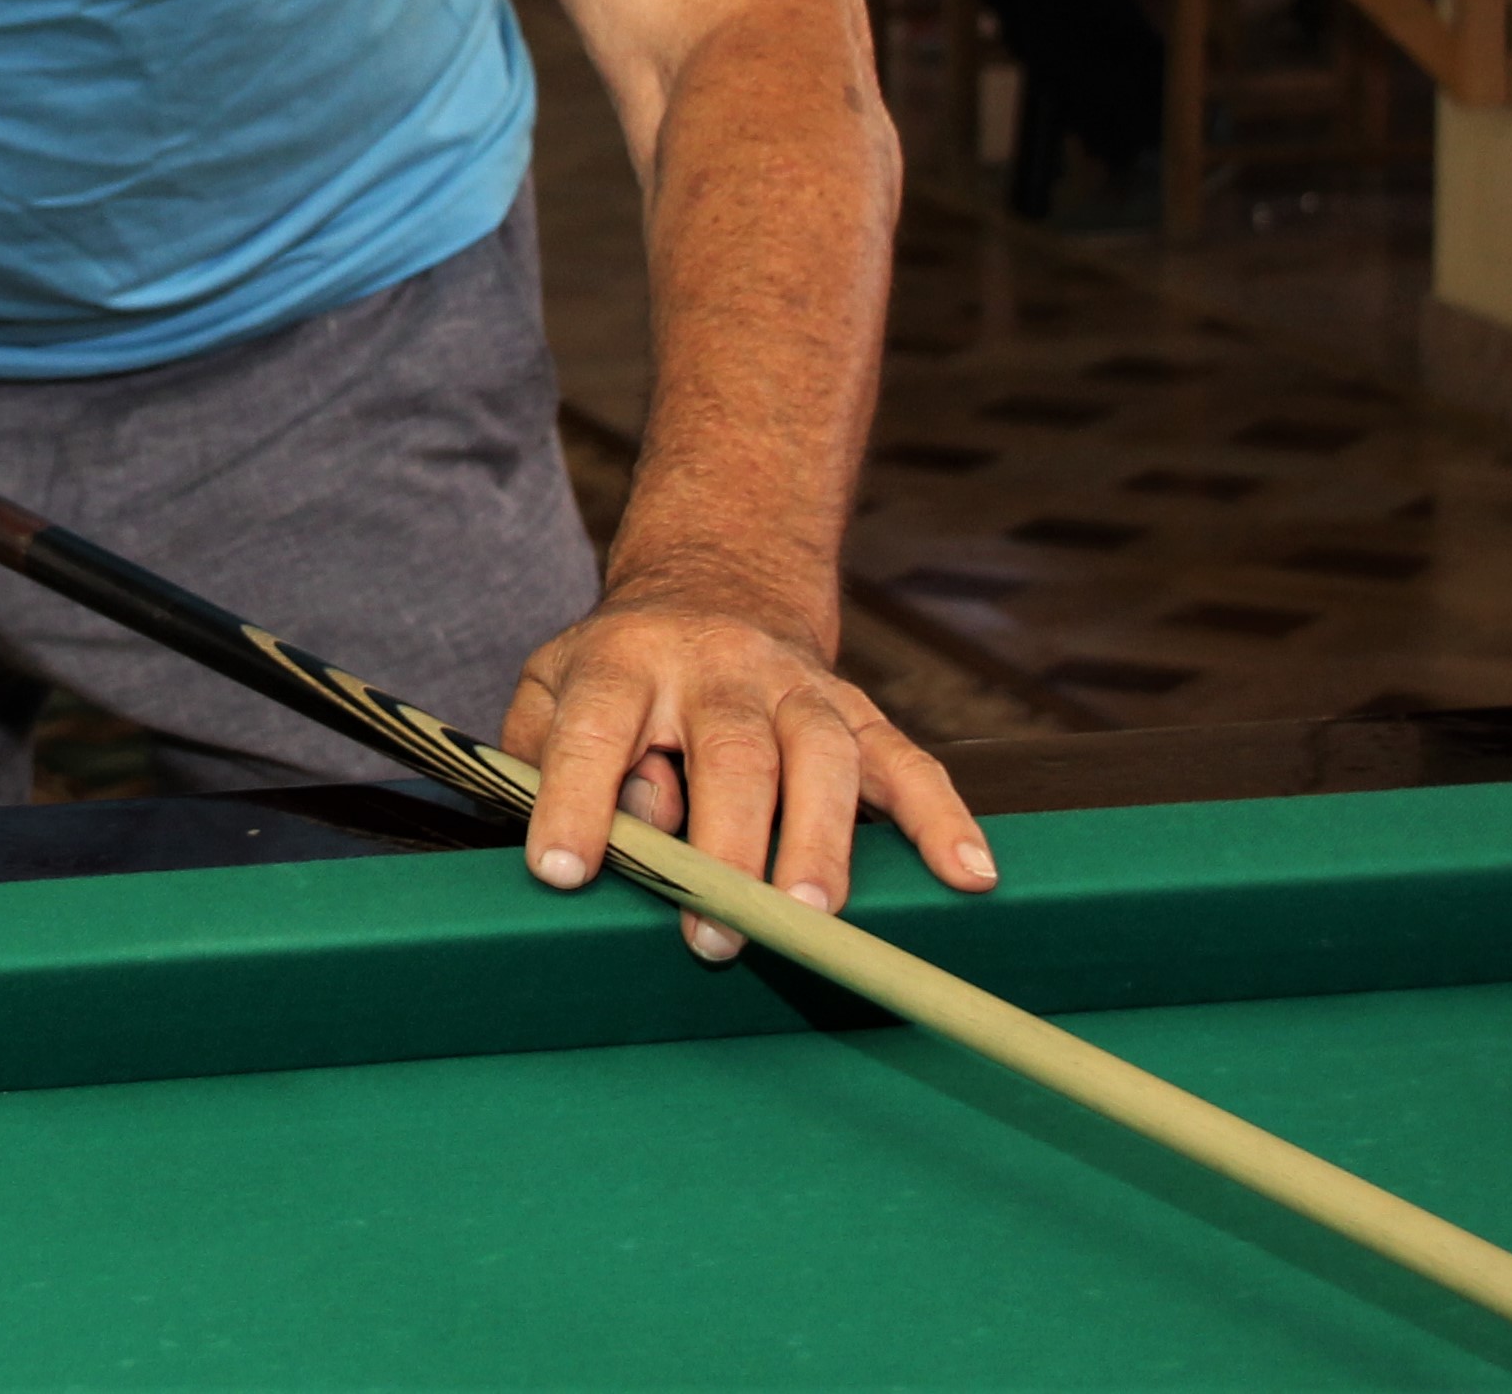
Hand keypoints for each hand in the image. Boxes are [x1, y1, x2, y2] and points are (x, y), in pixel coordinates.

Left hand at [502, 576, 993, 958]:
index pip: (594, 730)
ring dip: (821, 837)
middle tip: (715, 931)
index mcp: (625, 661)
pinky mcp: (856, 710)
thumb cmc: (623, 668)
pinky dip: (941, 817)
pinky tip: (967, 873)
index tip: (563, 872)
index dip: (576, 800)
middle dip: (726, 845)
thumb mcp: (553, 683)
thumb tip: (590, 832)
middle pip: (729, 750)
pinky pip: (906, 761)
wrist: (717, 581)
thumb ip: (544, 753)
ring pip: (821, 754)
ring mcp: (797, 686)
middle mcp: (719, 667)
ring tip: (814, 913)